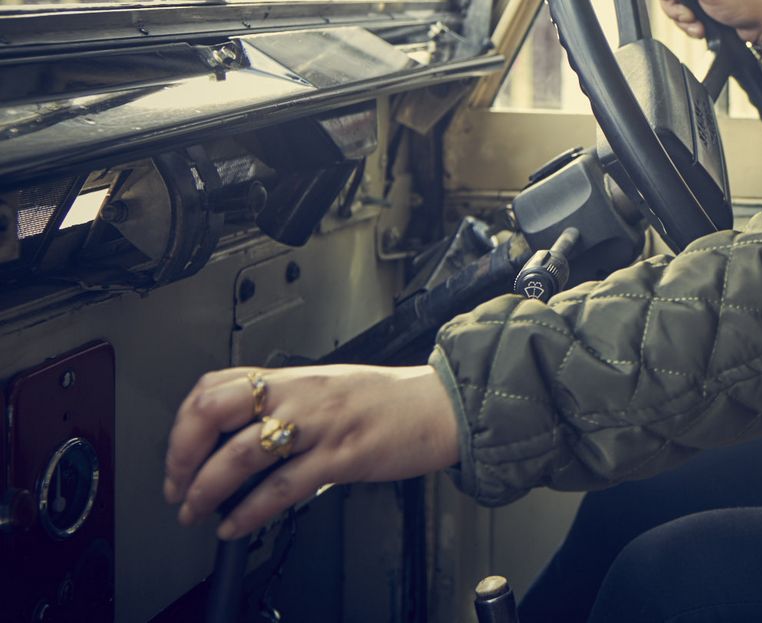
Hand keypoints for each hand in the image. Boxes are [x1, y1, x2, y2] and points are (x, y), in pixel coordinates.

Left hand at [163, 363, 458, 539]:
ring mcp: (321, 424)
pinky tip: (235, 527)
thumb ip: (284, 404)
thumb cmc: (388, 402)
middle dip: (182, 454)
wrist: (441, 406)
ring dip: (205, 489)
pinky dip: (249, 513)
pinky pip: (282, 488)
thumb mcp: (327, 389)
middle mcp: (301, 394)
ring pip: (242, 454)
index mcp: (294, 377)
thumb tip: (236, 438)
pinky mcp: (342, 456)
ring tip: (195, 511)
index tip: (177, 454)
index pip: (215, 385)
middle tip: (176, 484)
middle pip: (216, 411)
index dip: (184, 424)